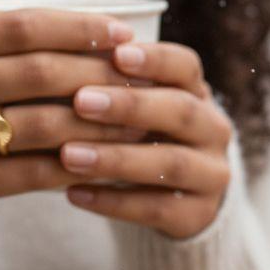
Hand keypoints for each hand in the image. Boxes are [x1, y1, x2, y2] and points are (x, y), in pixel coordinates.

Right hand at [0, 0, 144, 208]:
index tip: (123, 33)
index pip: (20, 26)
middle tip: (140, 76)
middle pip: (34, 74)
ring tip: (136, 117)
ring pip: (37, 126)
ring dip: (96, 123)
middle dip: (96, 73)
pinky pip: (27, 174)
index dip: (77, 27)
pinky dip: (71, 164)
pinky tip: (104, 157)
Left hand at [62, 41, 231, 238]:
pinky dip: (112, 201)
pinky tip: (73, 193)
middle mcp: (213, 130)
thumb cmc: (138, 134)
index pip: (184, 66)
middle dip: (129, 106)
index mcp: (196, 91)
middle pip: (180, 111)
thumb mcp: (134, 105)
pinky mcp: (198, 216)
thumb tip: (56, 58)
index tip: (117, 54)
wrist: (173, 196)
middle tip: (80, 101)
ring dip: (115, 158)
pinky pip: (156, 209)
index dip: (153, 59)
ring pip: (169, 164)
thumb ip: (109, 83)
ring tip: (67, 155)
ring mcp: (212, 175)